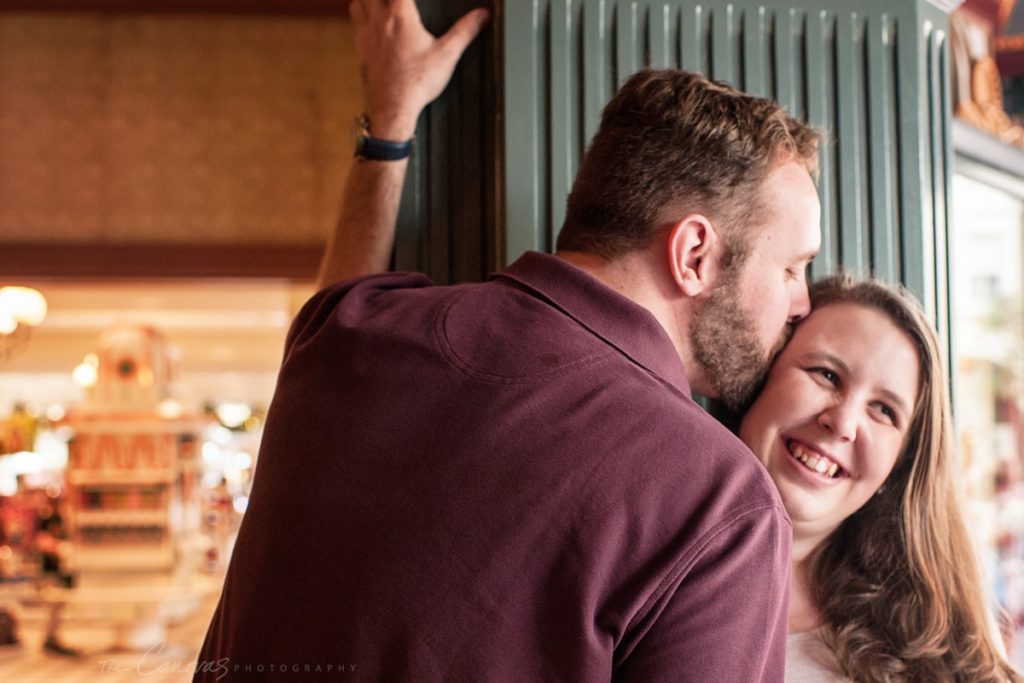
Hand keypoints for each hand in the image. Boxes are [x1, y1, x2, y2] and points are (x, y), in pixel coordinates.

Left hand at [349, 0, 489, 139]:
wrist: (393, 108)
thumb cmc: (417, 83)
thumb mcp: (447, 55)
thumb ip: (465, 31)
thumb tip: (482, 15)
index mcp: (400, 17)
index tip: (413, 1)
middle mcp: (379, 22)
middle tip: (400, 3)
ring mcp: (367, 37)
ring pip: (358, 5)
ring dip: (368, 1)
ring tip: (381, 4)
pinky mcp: (361, 52)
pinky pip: (356, 28)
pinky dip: (362, 21)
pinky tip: (374, 29)